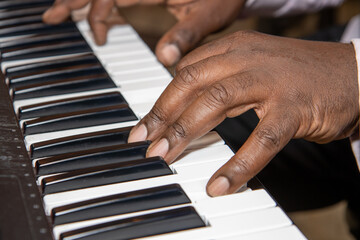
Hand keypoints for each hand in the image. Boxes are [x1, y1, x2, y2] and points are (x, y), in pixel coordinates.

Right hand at [43, 0, 244, 65]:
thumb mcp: (210, 15)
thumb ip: (186, 34)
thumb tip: (164, 57)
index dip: (95, 10)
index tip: (91, 33)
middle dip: (75, 0)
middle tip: (53, 15)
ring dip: (86, 3)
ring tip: (65, 15)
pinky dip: (106, 8)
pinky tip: (101, 21)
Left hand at [128, 31, 358, 196]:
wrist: (351, 74)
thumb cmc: (295, 74)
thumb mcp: (251, 67)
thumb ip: (219, 81)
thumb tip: (184, 107)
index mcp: (234, 48)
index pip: (186, 72)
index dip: (162, 101)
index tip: (145, 126)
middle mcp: (247, 58)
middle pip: (192, 83)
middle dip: (163, 115)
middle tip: (144, 143)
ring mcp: (271, 81)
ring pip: (217, 102)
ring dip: (186, 132)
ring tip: (165, 157)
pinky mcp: (294, 107)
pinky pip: (261, 139)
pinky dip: (238, 164)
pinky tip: (220, 184)